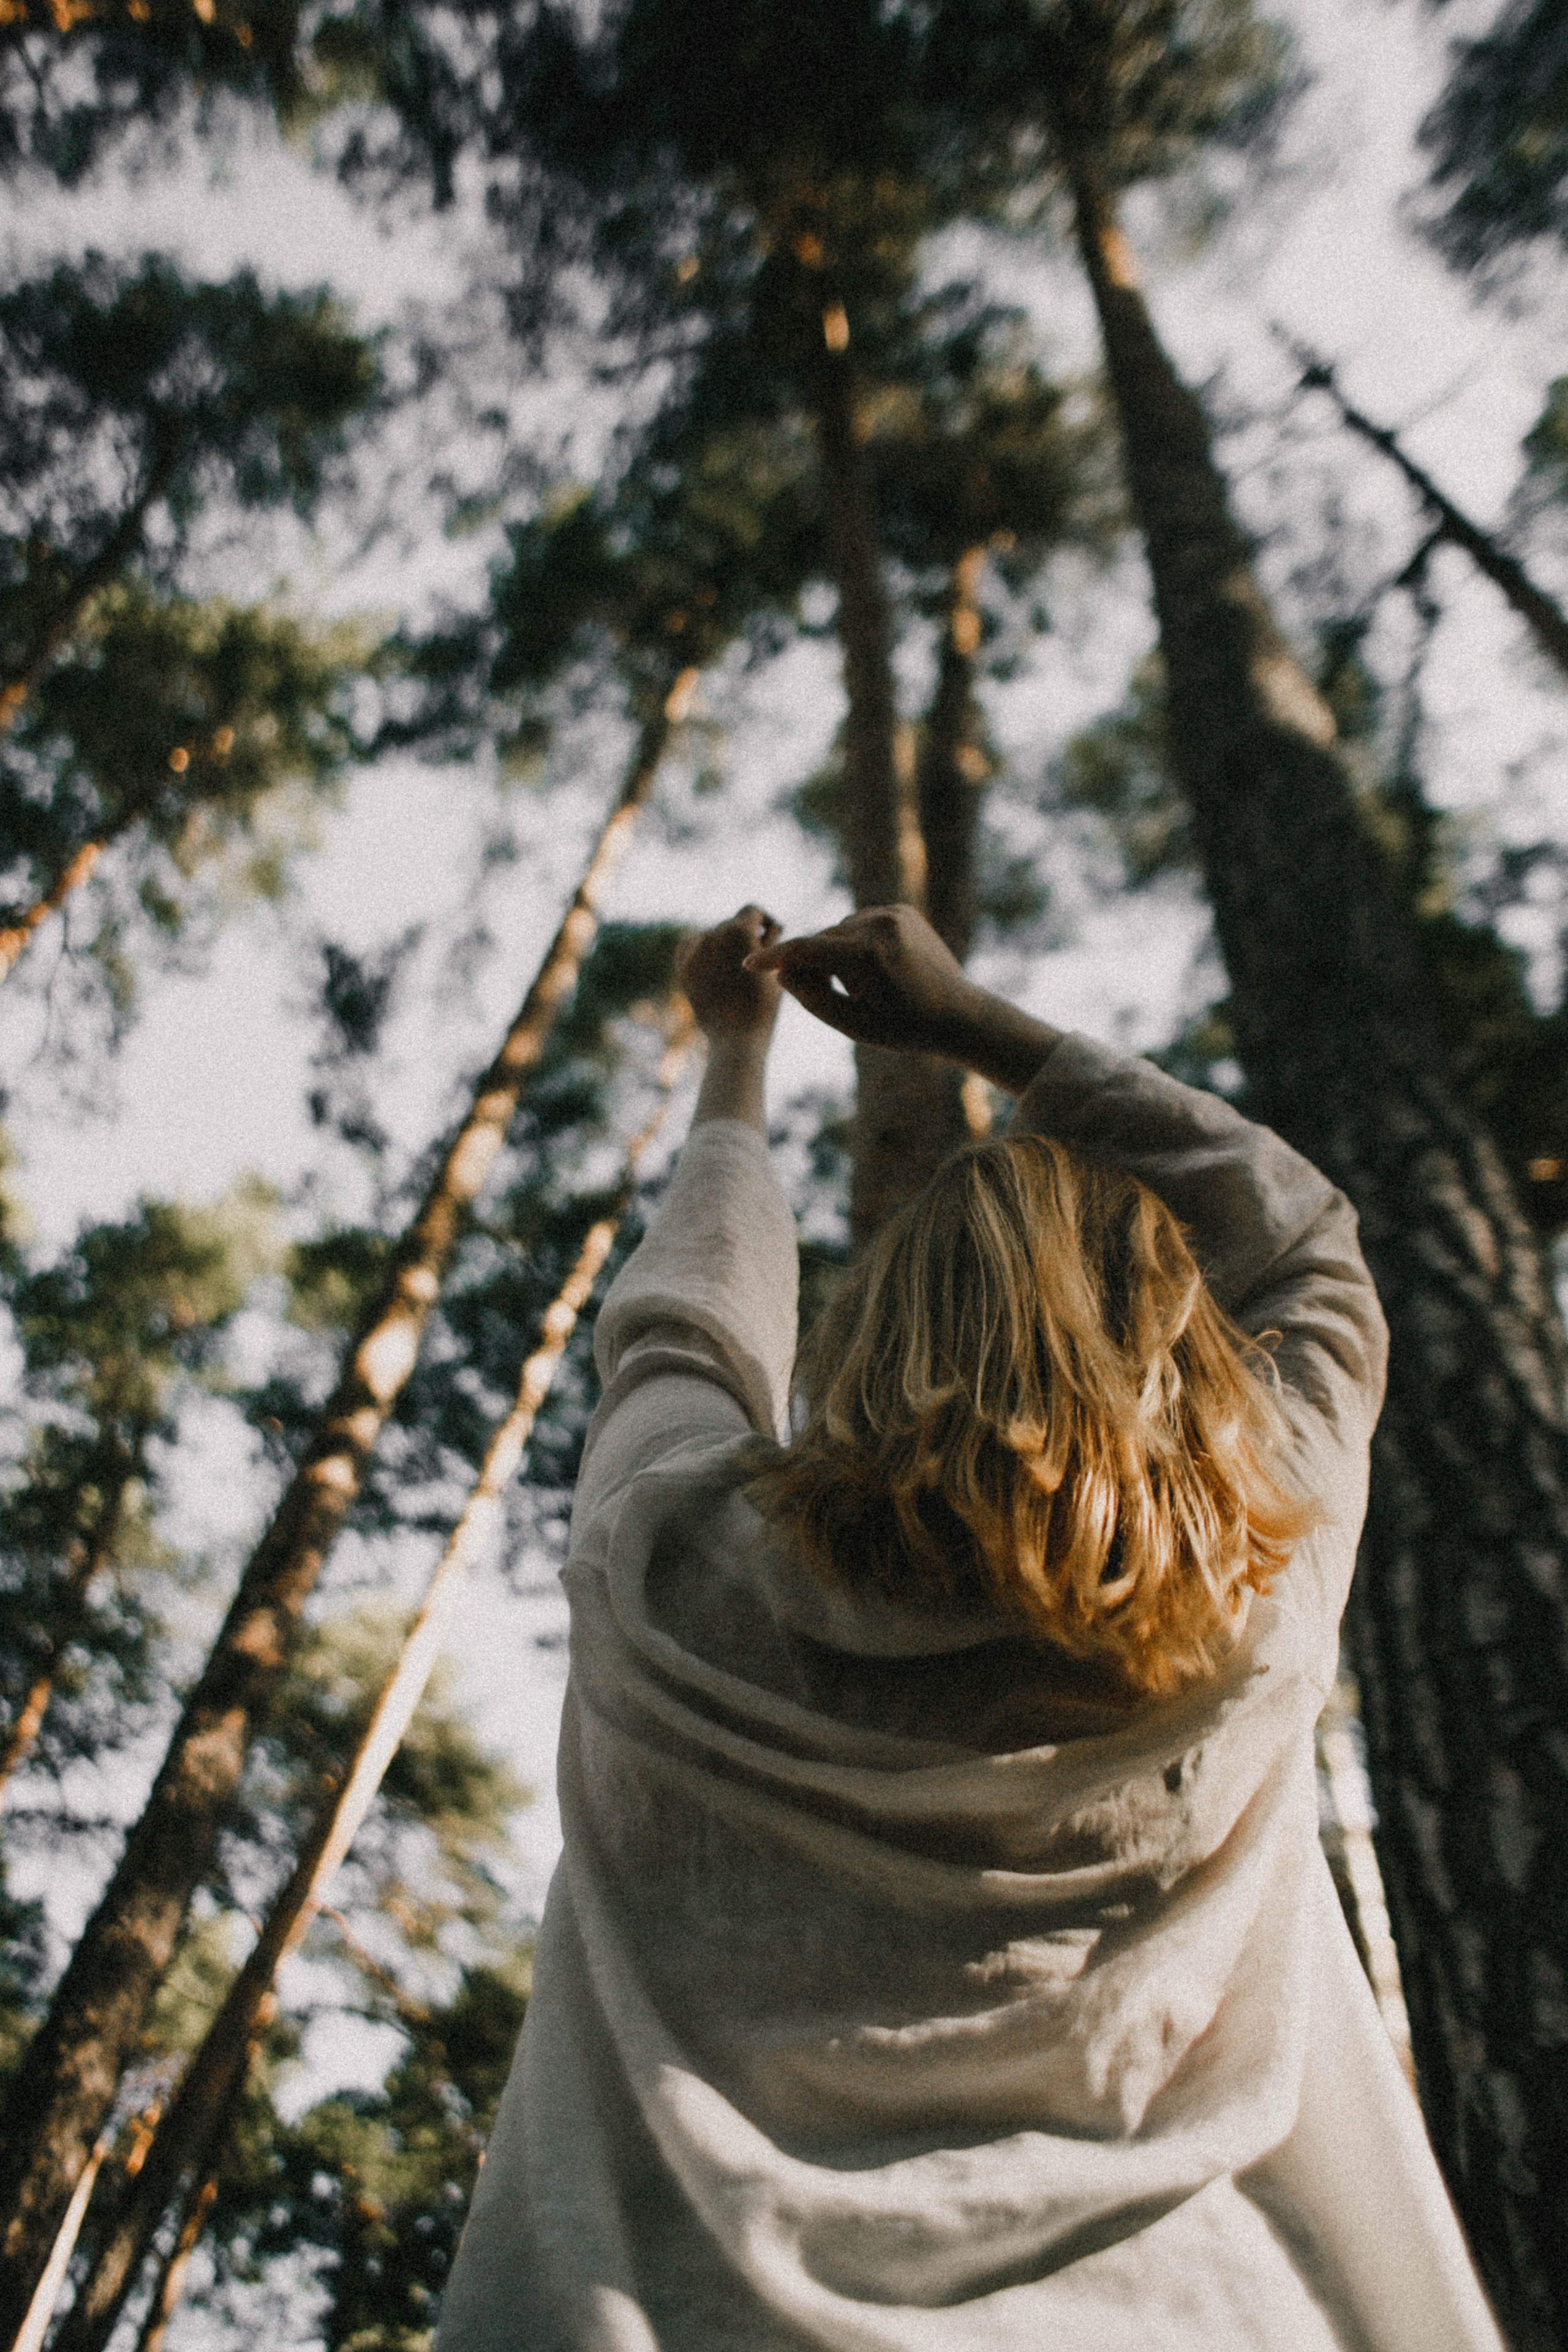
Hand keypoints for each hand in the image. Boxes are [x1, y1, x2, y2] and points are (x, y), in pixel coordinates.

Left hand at [676, 905, 783, 1039]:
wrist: (736, 1038)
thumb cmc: (764, 1004)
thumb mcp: (775, 966)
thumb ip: (770, 939)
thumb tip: (768, 925)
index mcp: (738, 930)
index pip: (752, 910)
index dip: (765, 920)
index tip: (770, 934)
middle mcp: (713, 934)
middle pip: (732, 923)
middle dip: (746, 935)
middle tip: (757, 956)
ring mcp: (694, 951)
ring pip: (712, 934)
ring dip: (725, 943)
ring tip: (737, 964)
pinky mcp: (683, 968)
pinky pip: (691, 945)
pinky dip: (702, 948)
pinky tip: (716, 963)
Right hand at [745, 905, 975, 1055]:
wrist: (958, 1014)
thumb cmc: (904, 1028)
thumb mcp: (853, 1025)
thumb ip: (813, 998)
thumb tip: (782, 973)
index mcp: (867, 955)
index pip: (806, 950)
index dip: (774, 958)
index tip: (748, 964)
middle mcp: (880, 925)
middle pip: (822, 940)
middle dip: (818, 966)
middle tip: (841, 997)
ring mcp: (893, 913)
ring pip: (839, 931)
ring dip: (839, 955)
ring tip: (867, 986)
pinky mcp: (902, 910)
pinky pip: (860, 924)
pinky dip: (858, 944)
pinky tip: (878, 968)